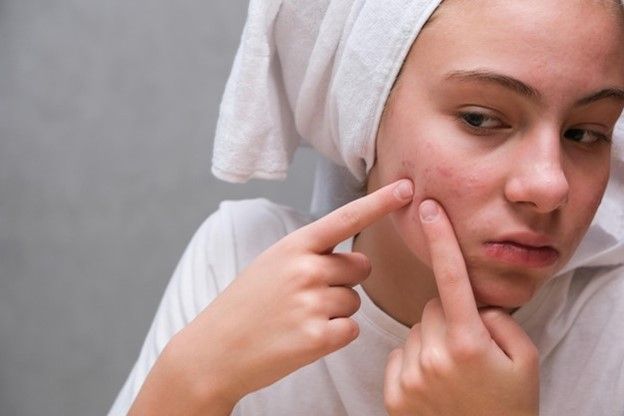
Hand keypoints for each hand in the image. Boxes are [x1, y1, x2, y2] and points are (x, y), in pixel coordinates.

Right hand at [131, 179, 413, 414]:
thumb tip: (362, 261)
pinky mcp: (318, 337)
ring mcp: (311, 303)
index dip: (379, 203)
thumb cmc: (245, 304)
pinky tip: (304, 337)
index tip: (406, 187)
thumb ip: (314, 255)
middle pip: (360, 267)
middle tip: (308, 296)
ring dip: (336, 311)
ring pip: (355, 301)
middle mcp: (305, 269)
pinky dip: (335, 335)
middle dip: (345, 280)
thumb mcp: (271, 264)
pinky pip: (351, 329)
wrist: (214, 350)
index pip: (345, 218)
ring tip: (299, 318)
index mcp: (293, 246)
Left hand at [383, 200, 538, 415]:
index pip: (452, 278)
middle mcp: (434, 355)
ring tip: (452, 372)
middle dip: (450, 318)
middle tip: (468, 349)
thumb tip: (472, 304)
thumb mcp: (525, 360)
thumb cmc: (509, 405)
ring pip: (415, 331)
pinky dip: (413, 362)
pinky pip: (399, 355)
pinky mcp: (394, 394)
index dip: (442, 239)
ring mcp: (411, 376)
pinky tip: (433, 384)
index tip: (429, 209)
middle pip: (433, 308)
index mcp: (469, 342)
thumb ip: (499, 320)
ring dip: (431, 341)